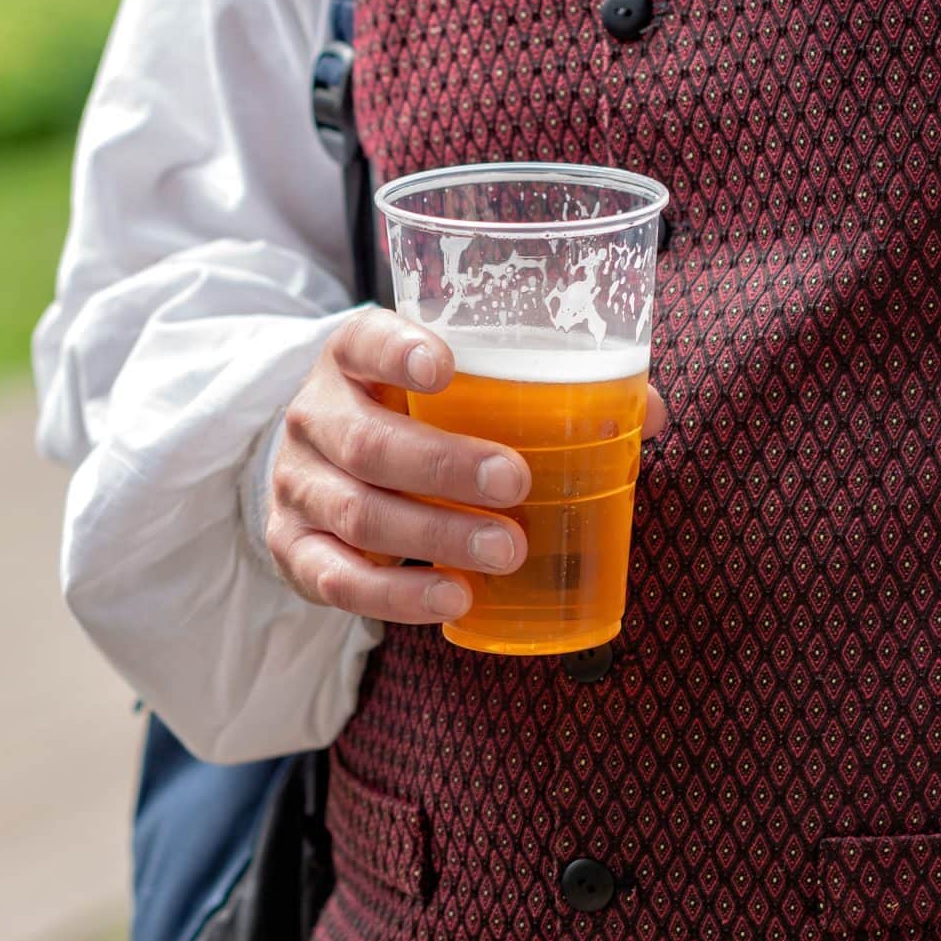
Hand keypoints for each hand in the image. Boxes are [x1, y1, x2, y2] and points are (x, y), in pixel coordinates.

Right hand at [265, 310, 668, 622]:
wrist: (315, 468)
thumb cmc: (407, 419)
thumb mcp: (448, 390)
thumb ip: (534, 390)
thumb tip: (647, 413)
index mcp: (351, 360)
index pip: (363, 341)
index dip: (398, 351)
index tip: (446, 367)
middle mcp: (313, 417)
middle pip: (369, 442)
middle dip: (446, 465)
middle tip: (515, 482)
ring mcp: (296, 487)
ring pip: (359, 513)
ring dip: (437, 536)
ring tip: (507, 551)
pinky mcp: (293, 549)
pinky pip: (339, 580)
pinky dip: (398, 596)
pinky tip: (453, 599)